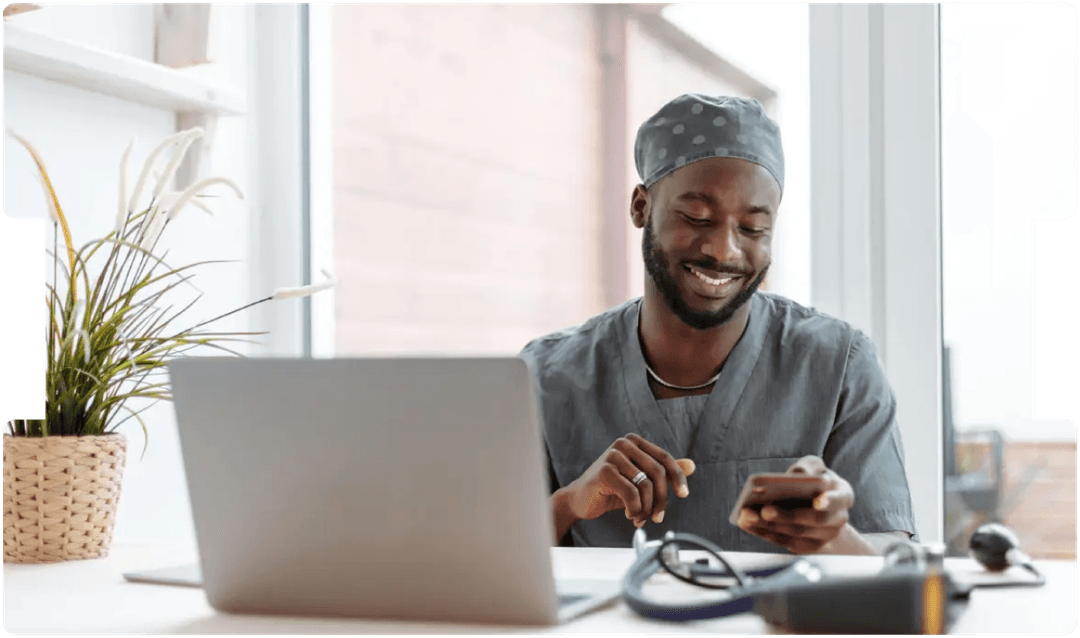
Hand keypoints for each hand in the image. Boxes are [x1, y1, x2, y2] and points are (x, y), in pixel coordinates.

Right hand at [564, 434, 694, 527]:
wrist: (580, 500)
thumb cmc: (611, 489)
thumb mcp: (640, 480)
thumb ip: (663, 471)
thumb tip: (692, 465)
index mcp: (634, 441)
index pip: (665, 458)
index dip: (678, 477)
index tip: (684, 494)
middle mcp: (624, 443)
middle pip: (658, 472)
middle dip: (662, 499)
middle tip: (658, 516)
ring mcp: (612, 455)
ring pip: (646, 486)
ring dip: (647, 508)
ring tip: (640, 518)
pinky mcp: (604, 471)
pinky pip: (631, 494)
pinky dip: (635, 510)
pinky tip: (630, 516)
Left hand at [736, 455, 853, 553]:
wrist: (819, 505)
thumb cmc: (814, 481)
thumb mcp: (815, 467)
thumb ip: (809, 466)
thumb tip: (799, 473)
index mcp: (843, 495)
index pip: (838, 499)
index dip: (829, 501)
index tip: (817, 501)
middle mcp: (838, 519)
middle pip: (814, 521)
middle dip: (787, 516)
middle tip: (765, 510)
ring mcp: (825, 537)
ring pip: (797, 534)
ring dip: (770, 526)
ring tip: (747, 516)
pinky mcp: (808, 547)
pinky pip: (786, 542)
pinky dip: (765, 533)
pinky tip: (748, 524)